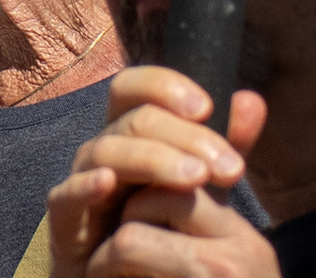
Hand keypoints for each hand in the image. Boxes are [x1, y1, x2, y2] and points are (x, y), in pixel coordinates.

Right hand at [46, 67, 271, 277]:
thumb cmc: (167, 230)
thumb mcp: (204, 189)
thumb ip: (222, 148)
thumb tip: (251, 100)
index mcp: (131, 135)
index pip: (136, 89)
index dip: (164, 85)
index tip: (207, 106)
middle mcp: (104, 152)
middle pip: (131, 120)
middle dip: (183, 136)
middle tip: (228, 167)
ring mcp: (80, 185)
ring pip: (102, 151)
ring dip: (150, 159)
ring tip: (196, 179)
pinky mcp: (64, 226)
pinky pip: (65, 197)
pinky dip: (84, 184)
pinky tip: (108, 182)